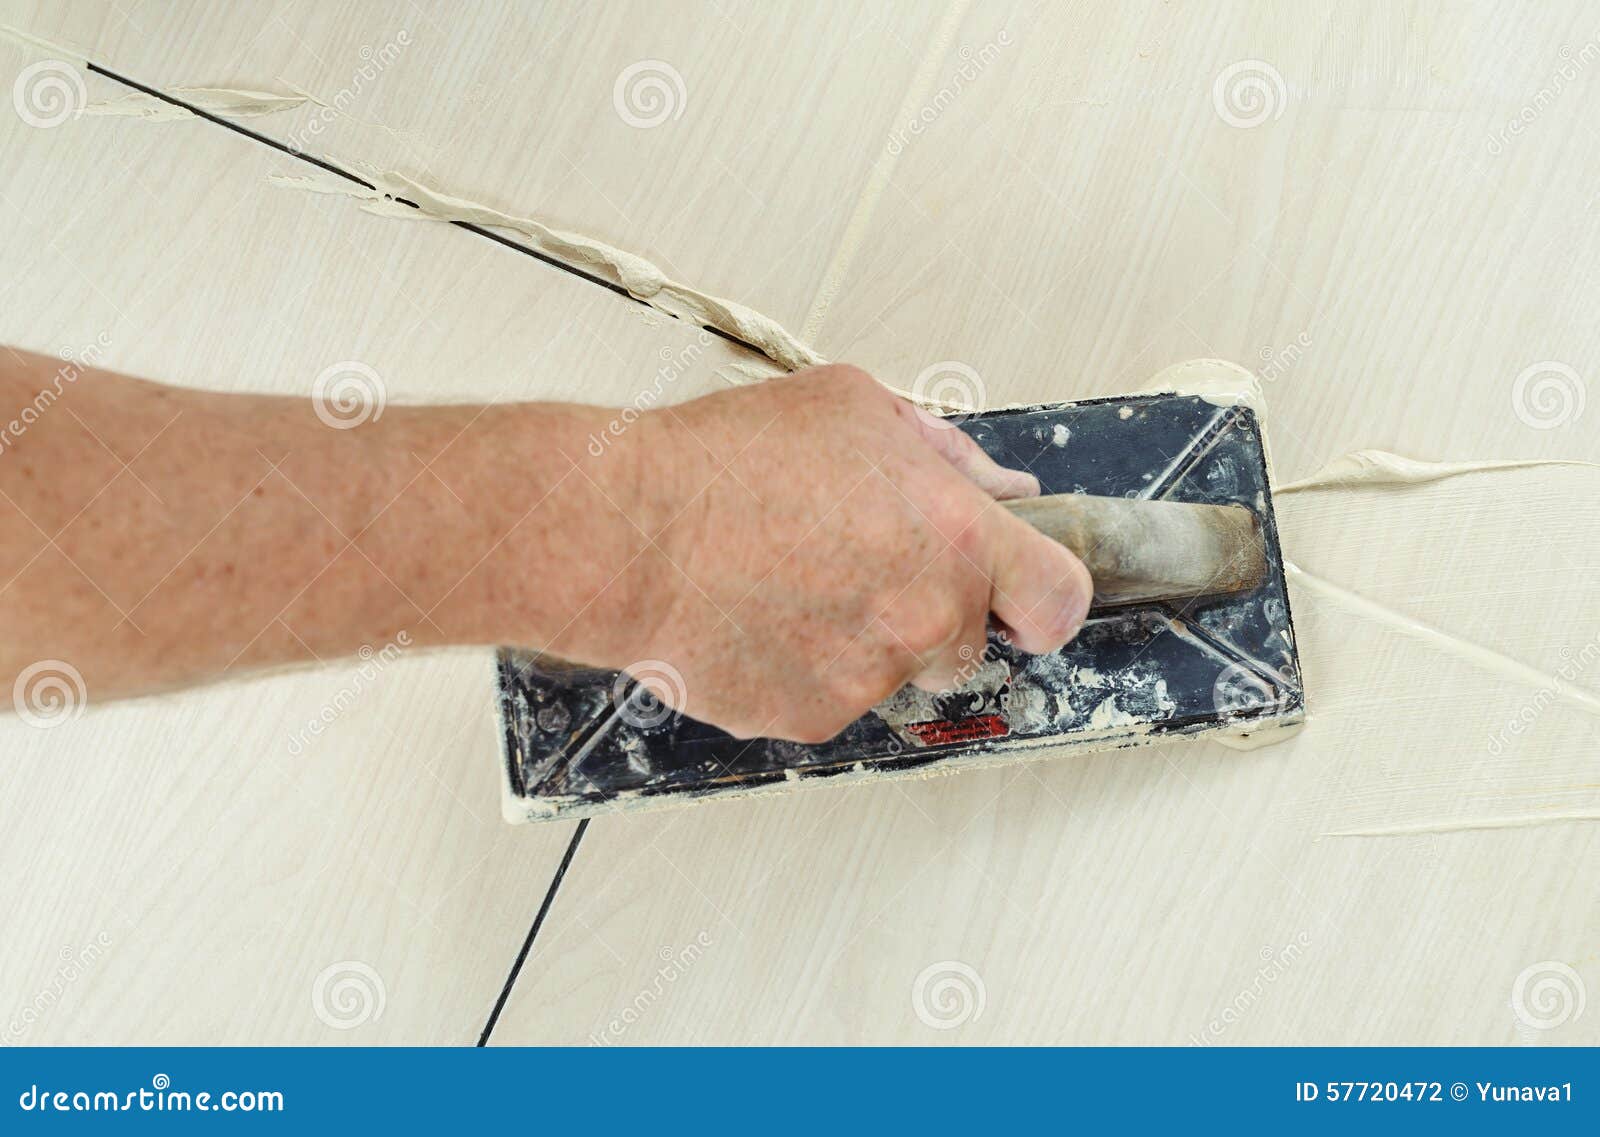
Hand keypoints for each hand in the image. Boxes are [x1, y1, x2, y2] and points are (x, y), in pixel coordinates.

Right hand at [620, 364, 1092, 741]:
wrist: (626, 531)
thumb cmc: (723, 463)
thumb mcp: (851, 408)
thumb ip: (944, 455)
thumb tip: (998, 485)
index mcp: (955, 538)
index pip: (1059, 599)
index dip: (1044, 603)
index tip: (1026, 604)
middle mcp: (924, 617)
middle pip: (966, 643)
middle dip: (925, 613)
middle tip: (855, 568)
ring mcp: (867, 677)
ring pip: (890, 673)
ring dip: (857, 640)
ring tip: (787, 582)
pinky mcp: (808, 718)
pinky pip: (826, 700)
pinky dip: (799, 670)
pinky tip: (757, 617)